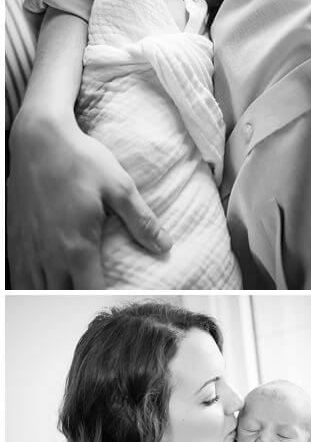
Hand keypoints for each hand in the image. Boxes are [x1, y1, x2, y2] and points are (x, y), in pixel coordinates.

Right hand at [6, 118, 167, 287]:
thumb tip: (165, 246)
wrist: (39, 140)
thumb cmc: (80, 160)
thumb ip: (142, 222)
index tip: (120, 300)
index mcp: (76, 247)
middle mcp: (47, 255)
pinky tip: (45, 281)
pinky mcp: (13, 240)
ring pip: (34, 290)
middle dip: (78, 301)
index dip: (105, 299)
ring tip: (72, 294)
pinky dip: (31, 284)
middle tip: (96, 297)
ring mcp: (26, 249)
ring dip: (53, 295)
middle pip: (60, 297)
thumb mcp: (120, 188)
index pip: (90, 291)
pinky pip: (19, 276)